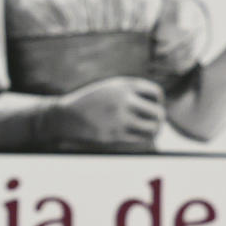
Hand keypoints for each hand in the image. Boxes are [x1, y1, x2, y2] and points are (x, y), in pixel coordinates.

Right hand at [50, 77, 164, 146]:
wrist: (65, 116)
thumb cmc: (91, 101)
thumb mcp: (110, 88)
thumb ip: (131, 91)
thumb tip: (158, 103)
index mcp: (123, 86)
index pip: (156, 93)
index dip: (158, 101)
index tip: (151, 105)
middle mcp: (123, 101)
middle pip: (158, 112)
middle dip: (159, 118)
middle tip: (156, 121)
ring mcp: (119, 119)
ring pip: (152, 128)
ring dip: (155, 130)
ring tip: (153, 131)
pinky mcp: (114, 135)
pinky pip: (140, 140)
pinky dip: (144, 139)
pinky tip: (141, 137)